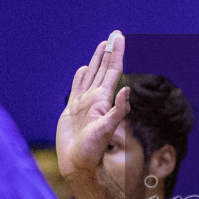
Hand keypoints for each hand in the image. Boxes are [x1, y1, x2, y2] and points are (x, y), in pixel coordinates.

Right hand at [57, 32, 130, 179]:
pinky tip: (84, 68)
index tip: (120, 38)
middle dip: (109, 51)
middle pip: (104, 69)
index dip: (117, 53)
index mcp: (104, 99)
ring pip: (91, 74)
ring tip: (102, 45)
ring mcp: (84, 102)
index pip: (113, 71)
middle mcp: (96, 98)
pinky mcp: (73, 109)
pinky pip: (77, 86)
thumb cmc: (92, 150)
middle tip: (114, 35)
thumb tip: (126, 89)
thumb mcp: (107, 130)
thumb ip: (118, 110)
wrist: (77, 163)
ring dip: (97, 60)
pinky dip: (81, 76)